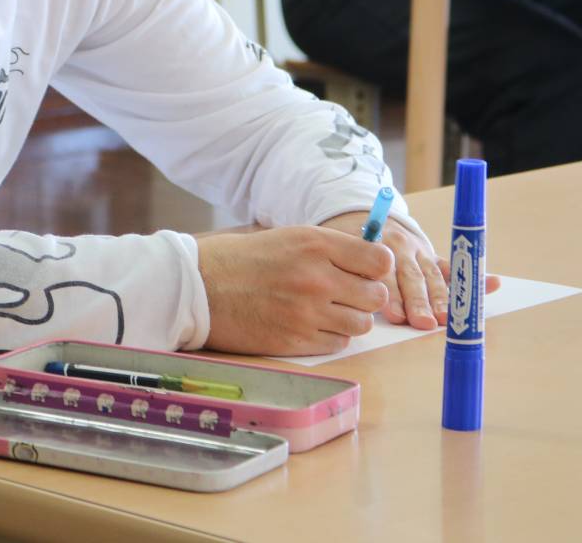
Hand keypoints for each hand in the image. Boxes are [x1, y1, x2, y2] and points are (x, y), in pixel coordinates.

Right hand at [196, 225, 392, 355]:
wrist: (202, 287)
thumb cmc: (246, 260)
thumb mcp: (291, 238)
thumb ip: (333, 249)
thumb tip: (373, 261)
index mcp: (316, 245)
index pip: (379, 261)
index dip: (376, 267)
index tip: (366, 270)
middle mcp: (316, 278)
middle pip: (375, 296)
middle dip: (365, 295)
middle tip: (347, 293)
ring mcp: (307, 313)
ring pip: (360, 324)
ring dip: (350, 318)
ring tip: (327, 310)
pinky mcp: (296, 341)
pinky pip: (338, 344)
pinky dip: (331, 336)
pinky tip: (311, 324)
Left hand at [319, 213, 501, 329]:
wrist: (367, 214)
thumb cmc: (350, 240)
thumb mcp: (341, 249)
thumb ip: (350, 273)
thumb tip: (349, 303)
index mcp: (378, 247)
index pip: (386, 276)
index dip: (392, 296)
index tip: (396, 316)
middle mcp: (403, 249)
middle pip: (413, 280)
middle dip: (420, 303)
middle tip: (425, 323)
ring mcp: (421, 253)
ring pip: (433, 277)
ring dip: (443, 298)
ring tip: (449, 318)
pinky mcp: (433, 256)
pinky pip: (453, 268)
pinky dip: (474, 276)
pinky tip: (494, 282)